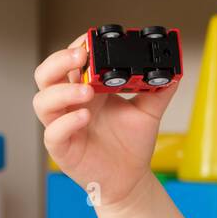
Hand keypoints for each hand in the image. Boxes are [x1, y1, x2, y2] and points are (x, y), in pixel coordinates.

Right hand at [32, 34, 179, 208]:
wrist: (131, 178)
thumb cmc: (132, 144)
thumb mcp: (149, 112)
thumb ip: (159, 90)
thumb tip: (174, 71)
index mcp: (88, 89)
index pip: (71, 61)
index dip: (76, 47)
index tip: (91, 39)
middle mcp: (71, 104)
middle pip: (47, 74)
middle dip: (60, 60)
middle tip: (82, 55)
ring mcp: (63, 124)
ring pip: (43, 101)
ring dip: (62, 91)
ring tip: (87, 90)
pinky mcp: (62, 148)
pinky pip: (53, 133)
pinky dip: (66, 122)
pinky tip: (84, 116)